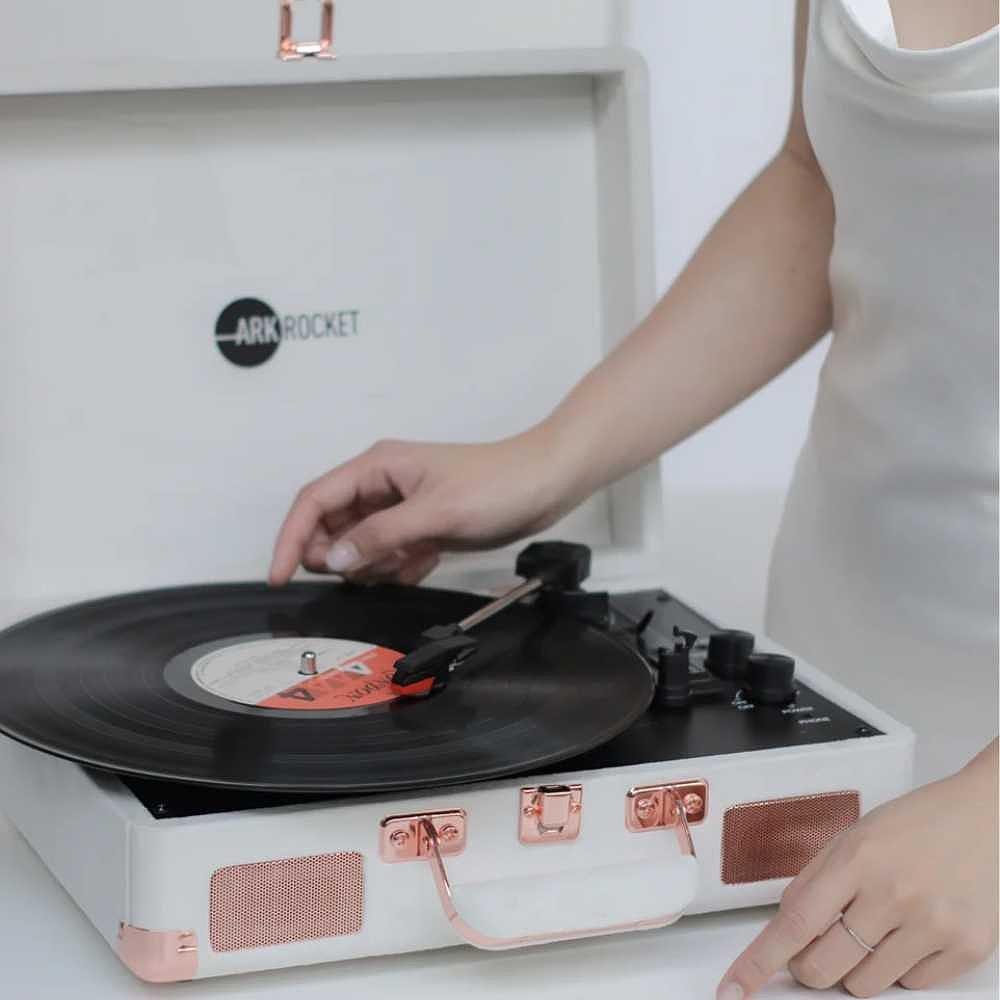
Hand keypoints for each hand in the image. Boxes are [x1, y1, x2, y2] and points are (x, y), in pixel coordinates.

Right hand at [268, 429, 579, 585]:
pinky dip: (398, 566)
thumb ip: (379, 536)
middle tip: (363, 572)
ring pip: (361, 544)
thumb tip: (334, 559)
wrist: (547, 483)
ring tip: (407, 560)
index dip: (292, 538)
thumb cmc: (498, 483)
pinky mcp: (422, 526)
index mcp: (377, 467)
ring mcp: (402, 506)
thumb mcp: (434, 513)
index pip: (314, 500)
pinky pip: (390, 554)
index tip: (279, 575)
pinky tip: (423, 563)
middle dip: (339, 556)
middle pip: (332, 525)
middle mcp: (383, 484)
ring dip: (373, 564)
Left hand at [717, 744, 998, 997]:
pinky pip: (912, 987)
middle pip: (824, 966)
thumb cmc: (920, 822)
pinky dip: (902, 969)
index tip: (735, 985)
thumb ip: (818, 878)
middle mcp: (894, 894)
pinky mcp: (967, 949)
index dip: (760, 960)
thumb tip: (786, 925)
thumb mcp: (856, 835)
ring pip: (864, 986)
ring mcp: (933, 925)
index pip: (795, 922)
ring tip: (876, 926)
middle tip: (819, 944)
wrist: (988, 817)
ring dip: (857, 966)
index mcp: (858, 859)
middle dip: (809, 965)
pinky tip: (912, 931)